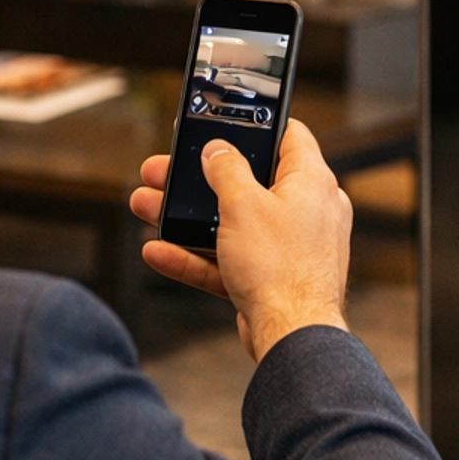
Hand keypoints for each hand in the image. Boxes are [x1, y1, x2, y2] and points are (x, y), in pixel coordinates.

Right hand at [130, 119, 351, 360]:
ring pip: (232, 223)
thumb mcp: (243, 205)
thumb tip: (217, 150)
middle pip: (248, 181)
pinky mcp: (273, 278)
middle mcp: (307, 211)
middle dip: (200, 179)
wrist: (293, 337)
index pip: (288, 136)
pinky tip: (159, 251)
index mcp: (312, 182)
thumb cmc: (281, 269)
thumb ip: (226, 170)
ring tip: (147, 206)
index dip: (254, 125)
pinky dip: (197, 255)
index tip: (222, 122)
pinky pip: (230, 258)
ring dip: (188, 217)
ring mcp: (290, 247)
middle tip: (165, 171)